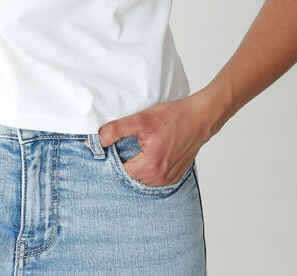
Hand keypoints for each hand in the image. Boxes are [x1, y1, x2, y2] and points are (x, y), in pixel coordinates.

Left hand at [97, 94, 215, 186]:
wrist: (199, 118)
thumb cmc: (173, 117)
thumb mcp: (141, 119)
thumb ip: (116, 130)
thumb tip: (97, 140)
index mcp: (149, 166)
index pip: (120, 171)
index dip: (113, 158)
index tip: (111, 147)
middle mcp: (160, 178)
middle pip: (131, 177)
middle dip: (124, 163)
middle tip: (124, 146)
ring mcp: (169, 179)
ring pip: (143, 179)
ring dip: (137, 167)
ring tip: (137, 149)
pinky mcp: (175, 176)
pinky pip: (155, 178)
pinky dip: (149, 169)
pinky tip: (149, 154)